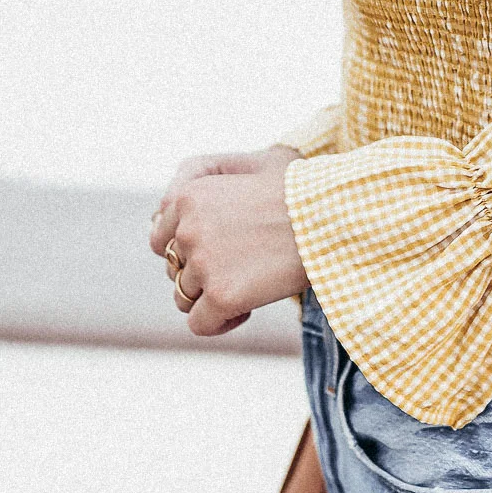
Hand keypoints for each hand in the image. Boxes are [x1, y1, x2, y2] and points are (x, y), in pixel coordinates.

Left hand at [151, 144, 306, 337]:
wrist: (331, 216)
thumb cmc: (299, 190)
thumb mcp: (248, 168)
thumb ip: (206, 183)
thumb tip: (165, 215)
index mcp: (188, 196)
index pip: (161, 237)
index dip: (186, 249)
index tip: (217, 250)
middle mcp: (187, 230)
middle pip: (174, 269)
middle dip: (201, 273)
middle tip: (239, 267)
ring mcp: (203, 265)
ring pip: (184, 298)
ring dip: (211, 297)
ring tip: (247, 286)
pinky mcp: (221, 296)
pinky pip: (200, 324)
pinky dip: (221, 322)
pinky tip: (246, 309)